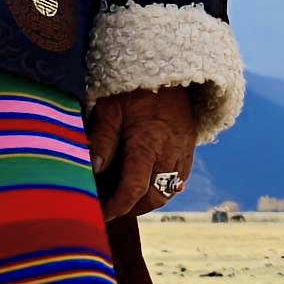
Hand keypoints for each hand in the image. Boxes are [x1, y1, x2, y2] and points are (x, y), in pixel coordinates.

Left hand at [89, 83, 206, 217]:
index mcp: (148, 143)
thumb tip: (93, 170)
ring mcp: (184, 153)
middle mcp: (170, 153)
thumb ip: (103, 139)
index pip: (133, 189)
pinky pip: (178, 182)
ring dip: (146, 201)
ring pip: (168, 193)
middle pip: (153, 198)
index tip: (100, 212)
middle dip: (130, 208)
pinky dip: (161, 189)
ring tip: (125, 197)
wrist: (171, 70)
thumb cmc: (135, 87)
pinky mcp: (189, 151)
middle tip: (109, 205)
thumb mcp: (111, 108)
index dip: (116, 206)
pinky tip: (145, 183)